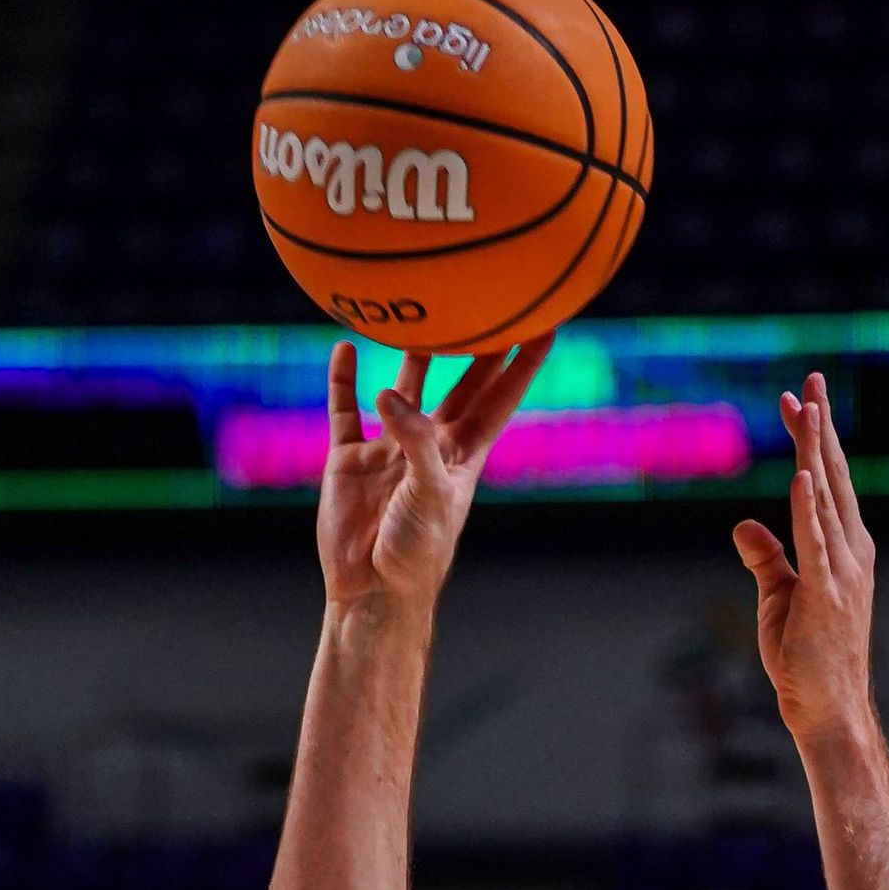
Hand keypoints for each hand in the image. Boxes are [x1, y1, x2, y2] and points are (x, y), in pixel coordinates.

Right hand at [317, 336, 553, 615]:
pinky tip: (345, 346)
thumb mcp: (429, 495)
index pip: (500, 397)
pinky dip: (343, 379)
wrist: (372, 590)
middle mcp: (430, 445)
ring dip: (413, 353)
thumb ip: (416, 443)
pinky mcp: (350, 459)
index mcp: (463, 454)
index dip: (523, 362)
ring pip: (404, 387)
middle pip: (460, 383)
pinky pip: (345, 409)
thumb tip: (391, 394)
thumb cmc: (416, 553)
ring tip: (418, 309)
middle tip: (490, 299)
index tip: (545, 324)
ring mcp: (390, 450)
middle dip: (477, 345)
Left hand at [733, 372, 876, 743]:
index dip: (812, 441)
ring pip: (826, 499)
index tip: (798, 401)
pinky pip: (815, 542)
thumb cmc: (805, 658)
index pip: (826, 484)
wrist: (828, 708)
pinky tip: (802, 474)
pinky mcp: (825, 595)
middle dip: (820, 429)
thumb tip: (743, 525)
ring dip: (816, 452)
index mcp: (844, 551)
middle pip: (833, 478)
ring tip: (808, 409)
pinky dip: (809, 507)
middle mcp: (851, 554)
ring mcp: (842, 573)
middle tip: (809, 382)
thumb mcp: (780, 598)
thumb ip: (767, 559)